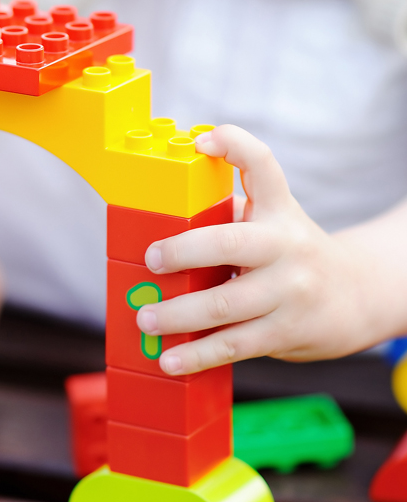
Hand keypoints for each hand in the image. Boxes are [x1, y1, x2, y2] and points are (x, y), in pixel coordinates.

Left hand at [136, 125, 371, 374]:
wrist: (356, 298)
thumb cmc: (293, 256)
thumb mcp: (274, 222)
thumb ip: (230, 216)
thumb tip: (160, 221)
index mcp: (278, 212)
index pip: (263, 166)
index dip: (235, 147)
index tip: (204, 139)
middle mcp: (286, 246)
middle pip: (228, 242)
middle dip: (183, 251)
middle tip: (150, 261)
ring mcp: (288, 292)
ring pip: (224, 304)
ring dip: (178, 314)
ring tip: (146, 319)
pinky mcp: (285, 331)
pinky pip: (233, 345)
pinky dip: (197, 355)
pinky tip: (170, 362)